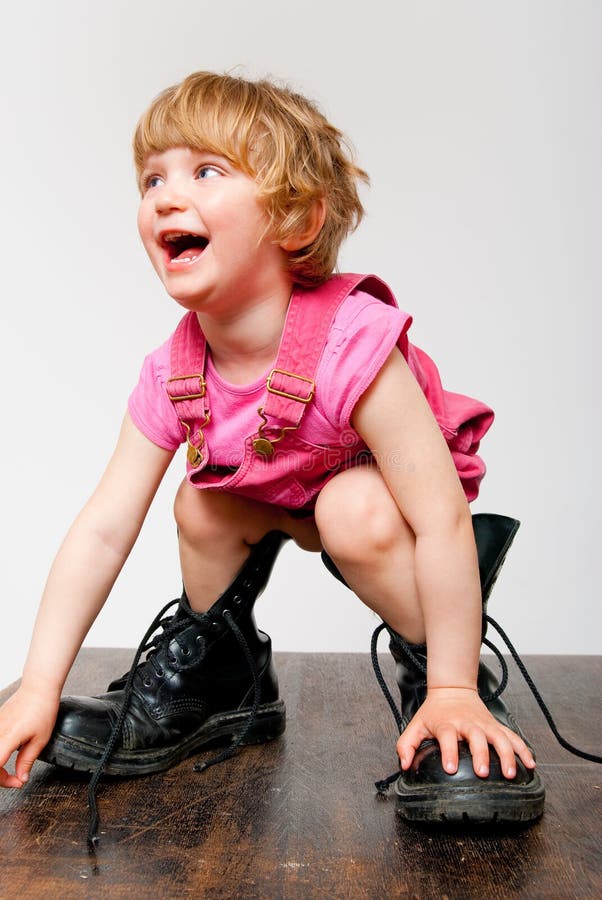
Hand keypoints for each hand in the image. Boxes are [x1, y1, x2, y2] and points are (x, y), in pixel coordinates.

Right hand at [0, 685, 58, 787]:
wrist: (38, 688)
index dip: (3, 780)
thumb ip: (27, 761)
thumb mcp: (40, 740)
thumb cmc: (42, 709)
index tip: (17, 781)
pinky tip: (10, 753)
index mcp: (6, 738)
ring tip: (13, 768)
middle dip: (0, 776)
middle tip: (15, 778)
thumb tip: (21, 778)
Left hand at [396, 687, 535, 778]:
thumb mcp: (416, 725)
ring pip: (500, 738)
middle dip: (481, 754)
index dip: (449, 751)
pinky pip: (514, 737)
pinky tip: (531, 765)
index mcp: (447, 724)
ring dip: (507, 755)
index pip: (447, 736)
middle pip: (477, 737)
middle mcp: (468, 723)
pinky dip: (524, 750)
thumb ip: (406, 745)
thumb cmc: (434, 713)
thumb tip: (405, 765)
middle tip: (484, 772)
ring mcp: (485, 725)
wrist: (452, 690)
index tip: (450, 767)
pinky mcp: (496, 726)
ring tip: (511, 774)